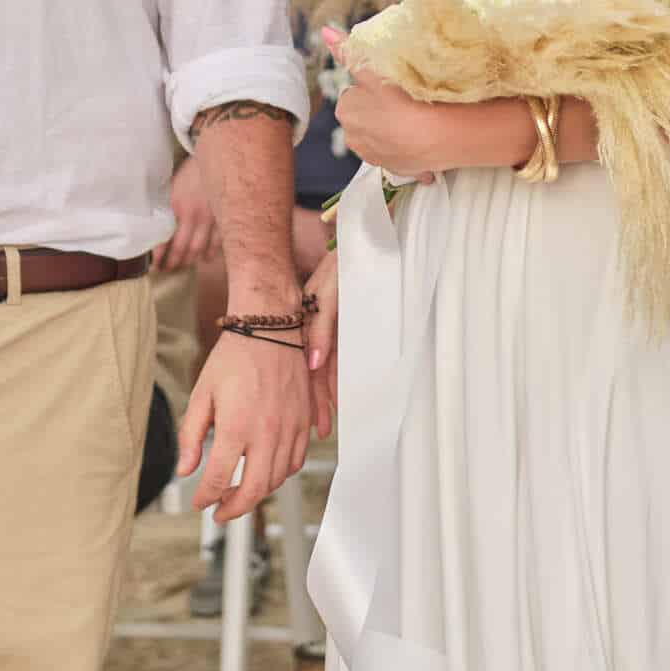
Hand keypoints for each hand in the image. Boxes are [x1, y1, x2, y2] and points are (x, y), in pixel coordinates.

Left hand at [156, 156, 220, 271]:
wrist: (214, 159)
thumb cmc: (189, 172)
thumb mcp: (171, 186)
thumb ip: (166, 206)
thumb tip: (155, 225)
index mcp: (176, 207)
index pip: (163, 239)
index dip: (157, 256)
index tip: (153, 265)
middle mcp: (192, 216)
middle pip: (181, 249)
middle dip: (172, 263)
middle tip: (166, 270)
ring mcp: (210, 219)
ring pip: (199, 249)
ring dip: (189, 261)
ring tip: (182, 265)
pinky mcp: (223, 218)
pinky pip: (217, 243)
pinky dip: (210, 253)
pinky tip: (204, 258)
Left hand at [179, 324, 313, 522]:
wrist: (269, 330)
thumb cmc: (234, 357)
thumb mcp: (202, 394)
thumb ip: (192, 435)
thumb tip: (185, 469)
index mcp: (237, 426)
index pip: (219, 478)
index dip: (206, 497)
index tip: (200, 502)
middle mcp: (267, 432)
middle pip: (253, 490)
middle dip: (234, 509)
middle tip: (220, 512)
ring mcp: (289, 429)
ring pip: (276, 480)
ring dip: (257, 493)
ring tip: (239, 492)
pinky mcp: (304, 422)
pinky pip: (296, 462)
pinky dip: (280, 475)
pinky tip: (265, 471)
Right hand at [303, 250, 338, 440]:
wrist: (364, 238)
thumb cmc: (345, 263)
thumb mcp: (330, 294)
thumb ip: (322, 329)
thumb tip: (313, 365)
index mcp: (305, 320)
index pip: (306, 365)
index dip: (310, 394)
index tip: (314, 420)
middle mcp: (314, 328)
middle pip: (313, 373)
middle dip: (314, 402)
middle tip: (318, 431)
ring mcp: (329, 327)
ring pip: (326, 369)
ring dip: (325, 395)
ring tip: (324, 422)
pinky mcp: (343, 325)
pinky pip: (339, 358)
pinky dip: (338, 379)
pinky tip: (338, 398)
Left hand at [320, 28, 446, 179]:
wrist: (437, 136)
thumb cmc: (403, 98)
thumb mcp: (374, 69)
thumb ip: (349, 52)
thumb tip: (325, 31)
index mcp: (346, 111)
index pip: (354, 95)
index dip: (374, 89)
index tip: (392, 87)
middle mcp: (353, 137)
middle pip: (366, 117)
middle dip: (381, 111)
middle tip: (405, 100)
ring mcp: (373, 156)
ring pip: (382, 136)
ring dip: (394, 130)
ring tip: (416, 118)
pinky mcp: (395, 169)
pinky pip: (400, 155)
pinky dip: (409, 149)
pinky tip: (423, 140)